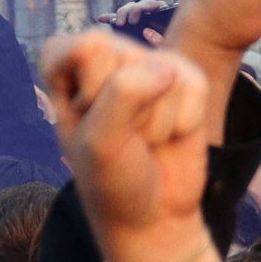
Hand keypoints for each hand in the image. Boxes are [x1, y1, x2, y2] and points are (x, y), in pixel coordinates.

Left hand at [46, 30, 219, 261]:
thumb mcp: (100, 141)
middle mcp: (109, 56)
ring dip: (156, 123)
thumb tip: (168, 68)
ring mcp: (151, 65)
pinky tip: (171, 136)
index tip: (85, 120)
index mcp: (66, 64)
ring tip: (146, 141)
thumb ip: (123, 94)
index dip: (90, 89)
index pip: (84, 47)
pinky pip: (194, 86)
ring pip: (163, 74)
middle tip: (122, 137)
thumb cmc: (112, 179)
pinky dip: (185, 121)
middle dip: (127, 109)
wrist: (154, 214)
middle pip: (125, 57)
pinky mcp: (187, 81)